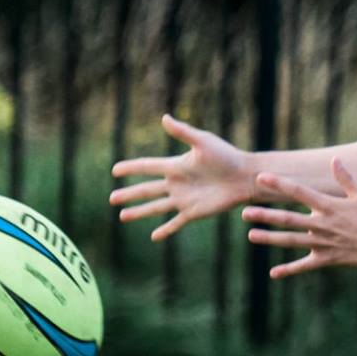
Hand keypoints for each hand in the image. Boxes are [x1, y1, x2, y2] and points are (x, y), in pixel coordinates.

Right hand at [109, 114, 253, 240]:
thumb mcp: (203, 142)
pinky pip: (176, 223)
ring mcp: (184, 199)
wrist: (245, 177)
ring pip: (156, 207)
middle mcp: (176, 183)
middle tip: (111, 199)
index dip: (130, 168)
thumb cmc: (227, 156)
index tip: (114, 170)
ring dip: (139, 212)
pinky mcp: (195, 212)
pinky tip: (154, 237)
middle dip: (129, 194)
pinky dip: (165, 230)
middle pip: (146, 190)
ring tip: (122, 217)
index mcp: (175, 166)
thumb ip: (183, 132)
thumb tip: (164, 118)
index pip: (147, 167)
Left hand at [244, 161, 356, 278]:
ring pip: (291, 241)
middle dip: (265, 216)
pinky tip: (274, 273)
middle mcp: (322, 225)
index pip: (299, 192)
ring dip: (270, 238)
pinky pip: (305, 266)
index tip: (260, 177)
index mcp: (330, 206)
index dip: (279, 184)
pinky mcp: (328, 259)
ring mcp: (323, 244)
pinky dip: (289, 270)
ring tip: (251, 236)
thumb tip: (334, 160)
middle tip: (244, 213)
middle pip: (288, 219)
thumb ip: (346, 178)